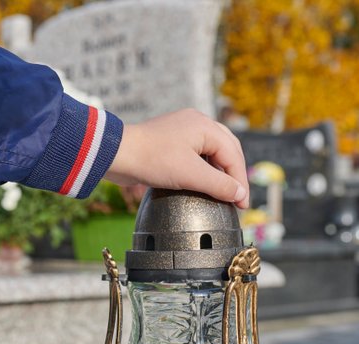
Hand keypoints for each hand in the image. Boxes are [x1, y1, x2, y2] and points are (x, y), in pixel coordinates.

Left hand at [104, 109, 249, 208]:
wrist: (115, 155)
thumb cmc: (151, 160)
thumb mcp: (190, 175)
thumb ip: (218, 185)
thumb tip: (240, 195)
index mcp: (205, 126)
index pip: (233, 155)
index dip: (240, 182)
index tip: (243, 205)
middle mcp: (196, 123)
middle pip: (226, 149)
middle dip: (233, 174)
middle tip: (237, 199)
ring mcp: (182, 131)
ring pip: (211, 152)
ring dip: (218, 172)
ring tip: (222, 193)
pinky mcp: (170, 142)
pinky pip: (195, 154)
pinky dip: (203, 169)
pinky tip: (202, 184)